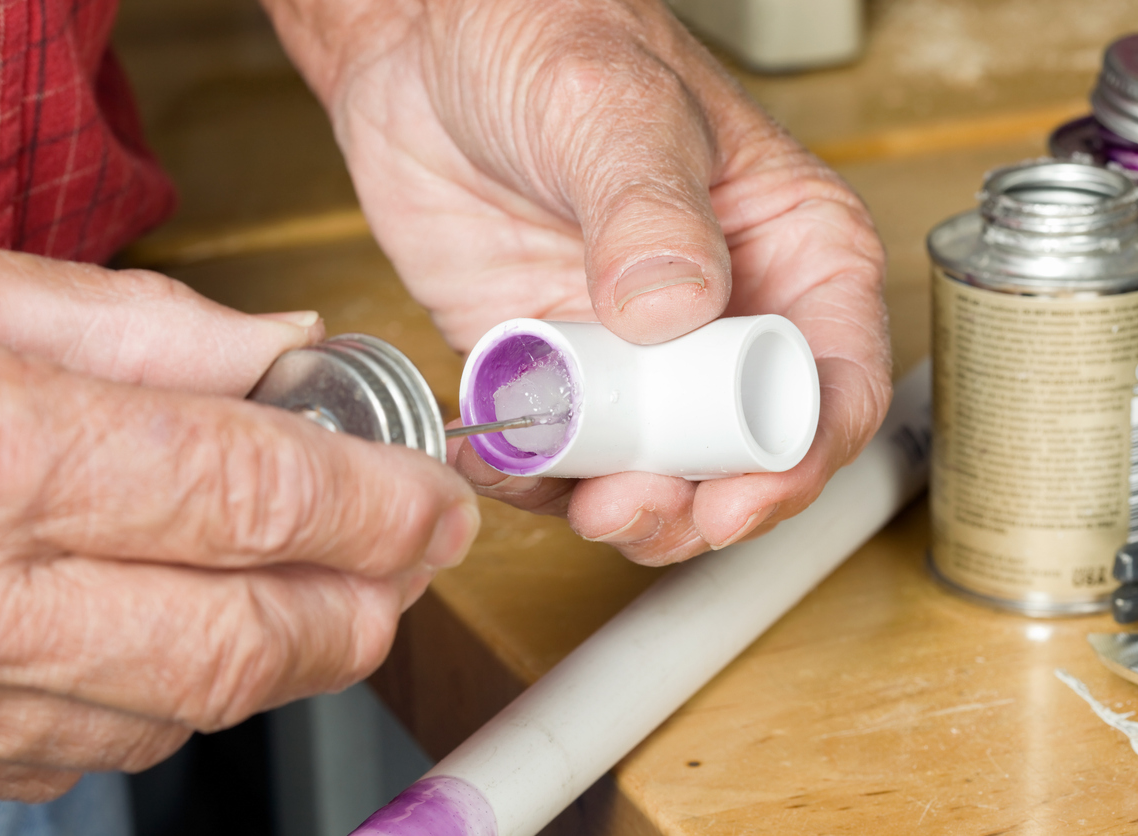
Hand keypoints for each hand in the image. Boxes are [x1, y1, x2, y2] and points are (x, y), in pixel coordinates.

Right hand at [0, 227, 478, 800]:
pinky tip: (200, 631)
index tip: (434, 491)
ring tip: (337, 584)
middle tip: (418, 550)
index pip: (242, 493)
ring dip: (286, 651)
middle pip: (240, 634)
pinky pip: (90, 746)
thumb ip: (116, 327)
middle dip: (362, 599)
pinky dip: (179, 692)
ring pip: (180, 706)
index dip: (371, 498)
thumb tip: (272, 353)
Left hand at [264, 0, 890, 563]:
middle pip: (740, 451)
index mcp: (789, 247)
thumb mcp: (613, 106)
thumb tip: (677, 307)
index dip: (792, 459)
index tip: (734, 495)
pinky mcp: (558, 362)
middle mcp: (721, 311)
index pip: (828, 384)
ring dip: (618, 506)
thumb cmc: (547, 34)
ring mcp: (635, 347)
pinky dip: (536, 478)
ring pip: (653, 469)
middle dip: (695, 503)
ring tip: (578, 498)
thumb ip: (651, 208)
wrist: (428, 43)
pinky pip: (560, 452)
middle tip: (635, 508)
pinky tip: (506, 458)